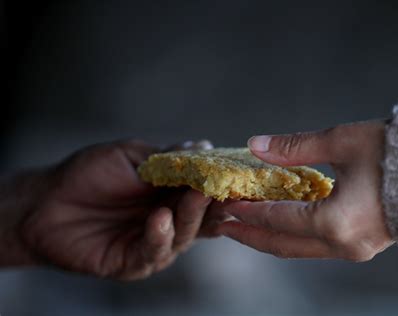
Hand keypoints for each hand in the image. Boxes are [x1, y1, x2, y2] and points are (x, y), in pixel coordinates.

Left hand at [0, 139, 213, 279]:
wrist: (45, 201)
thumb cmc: (89, 174)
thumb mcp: (132, 156)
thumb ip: (168, 157)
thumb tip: (206, 148)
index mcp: (173, 196)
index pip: (206, 193)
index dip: (222, 185)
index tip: (237, 173)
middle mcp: (170, 222)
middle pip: (203, 218)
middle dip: (215, 203)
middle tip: (224, 187)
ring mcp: (153, 244)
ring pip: (183, 236)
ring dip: (191, 216)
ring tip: (196, 196)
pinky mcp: (132, 263)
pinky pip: (151, 253)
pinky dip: (159, 236)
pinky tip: (160, 218)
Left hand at [216, 121, 393, 261]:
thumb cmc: (395, 154)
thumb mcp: (341, 142)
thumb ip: (294, 147)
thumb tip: (255, 144)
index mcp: (335, 222)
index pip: (277, 219)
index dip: (247, 210)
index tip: (224, 203)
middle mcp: (341, 244)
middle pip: (281, 244)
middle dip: (249, 235)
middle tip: (222, 224)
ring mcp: (352, 250)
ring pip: (297, 249)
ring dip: (269, 236)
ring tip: (244, 225)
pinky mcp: (359, 246)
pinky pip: (314, 246)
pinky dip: (291, 235)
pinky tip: (278, 222)